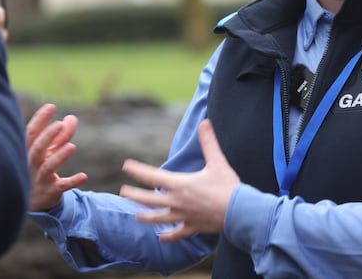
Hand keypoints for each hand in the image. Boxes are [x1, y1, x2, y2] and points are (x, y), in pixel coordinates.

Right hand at [27, 103, 87, 210]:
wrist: (34, 202)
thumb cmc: (40, 169)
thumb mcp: (50, 152)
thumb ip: (61, 136)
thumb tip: (71, 118)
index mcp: (28, 152)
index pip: (31, 133)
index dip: (40, 119)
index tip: (51, 106)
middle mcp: (32, 165)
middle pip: (37, 149)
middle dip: (47, 137)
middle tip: (59, 124)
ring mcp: (40, 179)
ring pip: (48, 168)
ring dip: (59, 156)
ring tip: (72, 146)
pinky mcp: (51, 192)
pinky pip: (61, 187)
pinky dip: (72, 182)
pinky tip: (83, 176)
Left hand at [119, 119, 239, 241]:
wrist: (239, 213)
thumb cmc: (228, 186)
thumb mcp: (218, 161)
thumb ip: (209, 142)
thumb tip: (205, 122)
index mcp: (180, 185)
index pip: (153, 176)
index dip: (138, 171)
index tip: (126, 166)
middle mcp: (178, 202)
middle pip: (150, 199)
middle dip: (135, 195)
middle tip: (123, 192)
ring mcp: (184, 216)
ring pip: (160, 218)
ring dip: (147, 217)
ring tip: (137, 216)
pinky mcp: (193, 227)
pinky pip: (178, 233)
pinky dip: (169, 236)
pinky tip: (161, 239)